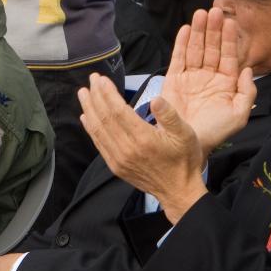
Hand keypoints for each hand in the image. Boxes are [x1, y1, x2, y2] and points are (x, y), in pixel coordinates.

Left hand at [79, 74, 208, 222]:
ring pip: (98, 130)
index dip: (108, 93)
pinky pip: (99, 144)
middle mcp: (127, 149)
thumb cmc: (184, 160)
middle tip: (92, 79)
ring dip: (89, 109)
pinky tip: (86, 117)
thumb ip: (169, 115)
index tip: (102, 79)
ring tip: (83, 93)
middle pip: (105, 117)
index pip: (118, 110)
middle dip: (96, 96)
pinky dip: (90, 128)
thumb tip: (155, 99)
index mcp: (144, 138)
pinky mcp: (116, 166)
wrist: (178, 191)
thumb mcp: (186, 134)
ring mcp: (119, 159)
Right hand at [159, 8, 256, 152]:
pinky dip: (181, 43)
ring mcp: (191, 78)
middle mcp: (209, 78)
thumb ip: (247, 92)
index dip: (229, 39)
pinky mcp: (174, 81)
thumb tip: (248, 69)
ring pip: (196, 49)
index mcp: (226, 84)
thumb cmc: (215, 133)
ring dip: (198, 32)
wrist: (187, 145)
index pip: (229, 56)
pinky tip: (185, 29)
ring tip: (200, 14)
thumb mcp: (238, 115)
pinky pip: (178, 58)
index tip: (229, 22)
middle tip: (214, 11)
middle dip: (213, 30)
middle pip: (212, 48)